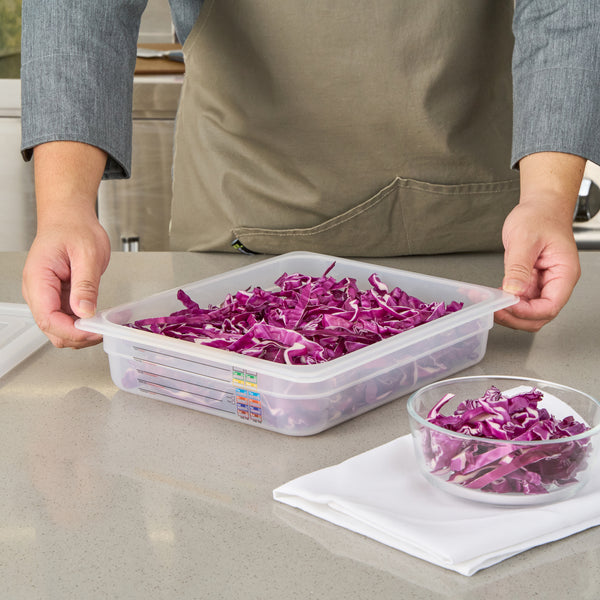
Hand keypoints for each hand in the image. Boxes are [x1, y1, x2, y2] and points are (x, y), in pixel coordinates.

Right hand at [22, 141, 109, 347]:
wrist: (69, 218)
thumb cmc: (74, 228)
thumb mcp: (87, 254)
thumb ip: (86, 285)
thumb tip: (85, 312)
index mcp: (39, 279)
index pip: (48, 318)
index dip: (71, 331)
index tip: (93, 332)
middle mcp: (38, 291)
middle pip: (52, 329)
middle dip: (77, 336)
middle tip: (103, 331)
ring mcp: (47, 296)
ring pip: (59, 328)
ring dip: (81, 332)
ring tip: (103, 325)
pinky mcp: (58, 297)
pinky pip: (67, 318)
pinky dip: (82, 323)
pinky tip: (97, 319)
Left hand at [494, 152, 583, 331]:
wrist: (540, 206)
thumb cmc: (540, 216)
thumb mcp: (525, 239)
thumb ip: (519, 267)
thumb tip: (514, 291)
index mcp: (564, 273)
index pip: (550, 307)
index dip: (527, 312)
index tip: (506, 306)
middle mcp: (556, 282)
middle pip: (540, 316)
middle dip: (516, 318)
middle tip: (493, 311)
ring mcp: (543, 283)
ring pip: (528, 311)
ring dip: (508, 313)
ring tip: (489, 304)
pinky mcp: (530, 281)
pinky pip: (519, 299)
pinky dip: (505, 302)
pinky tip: (491, 297)